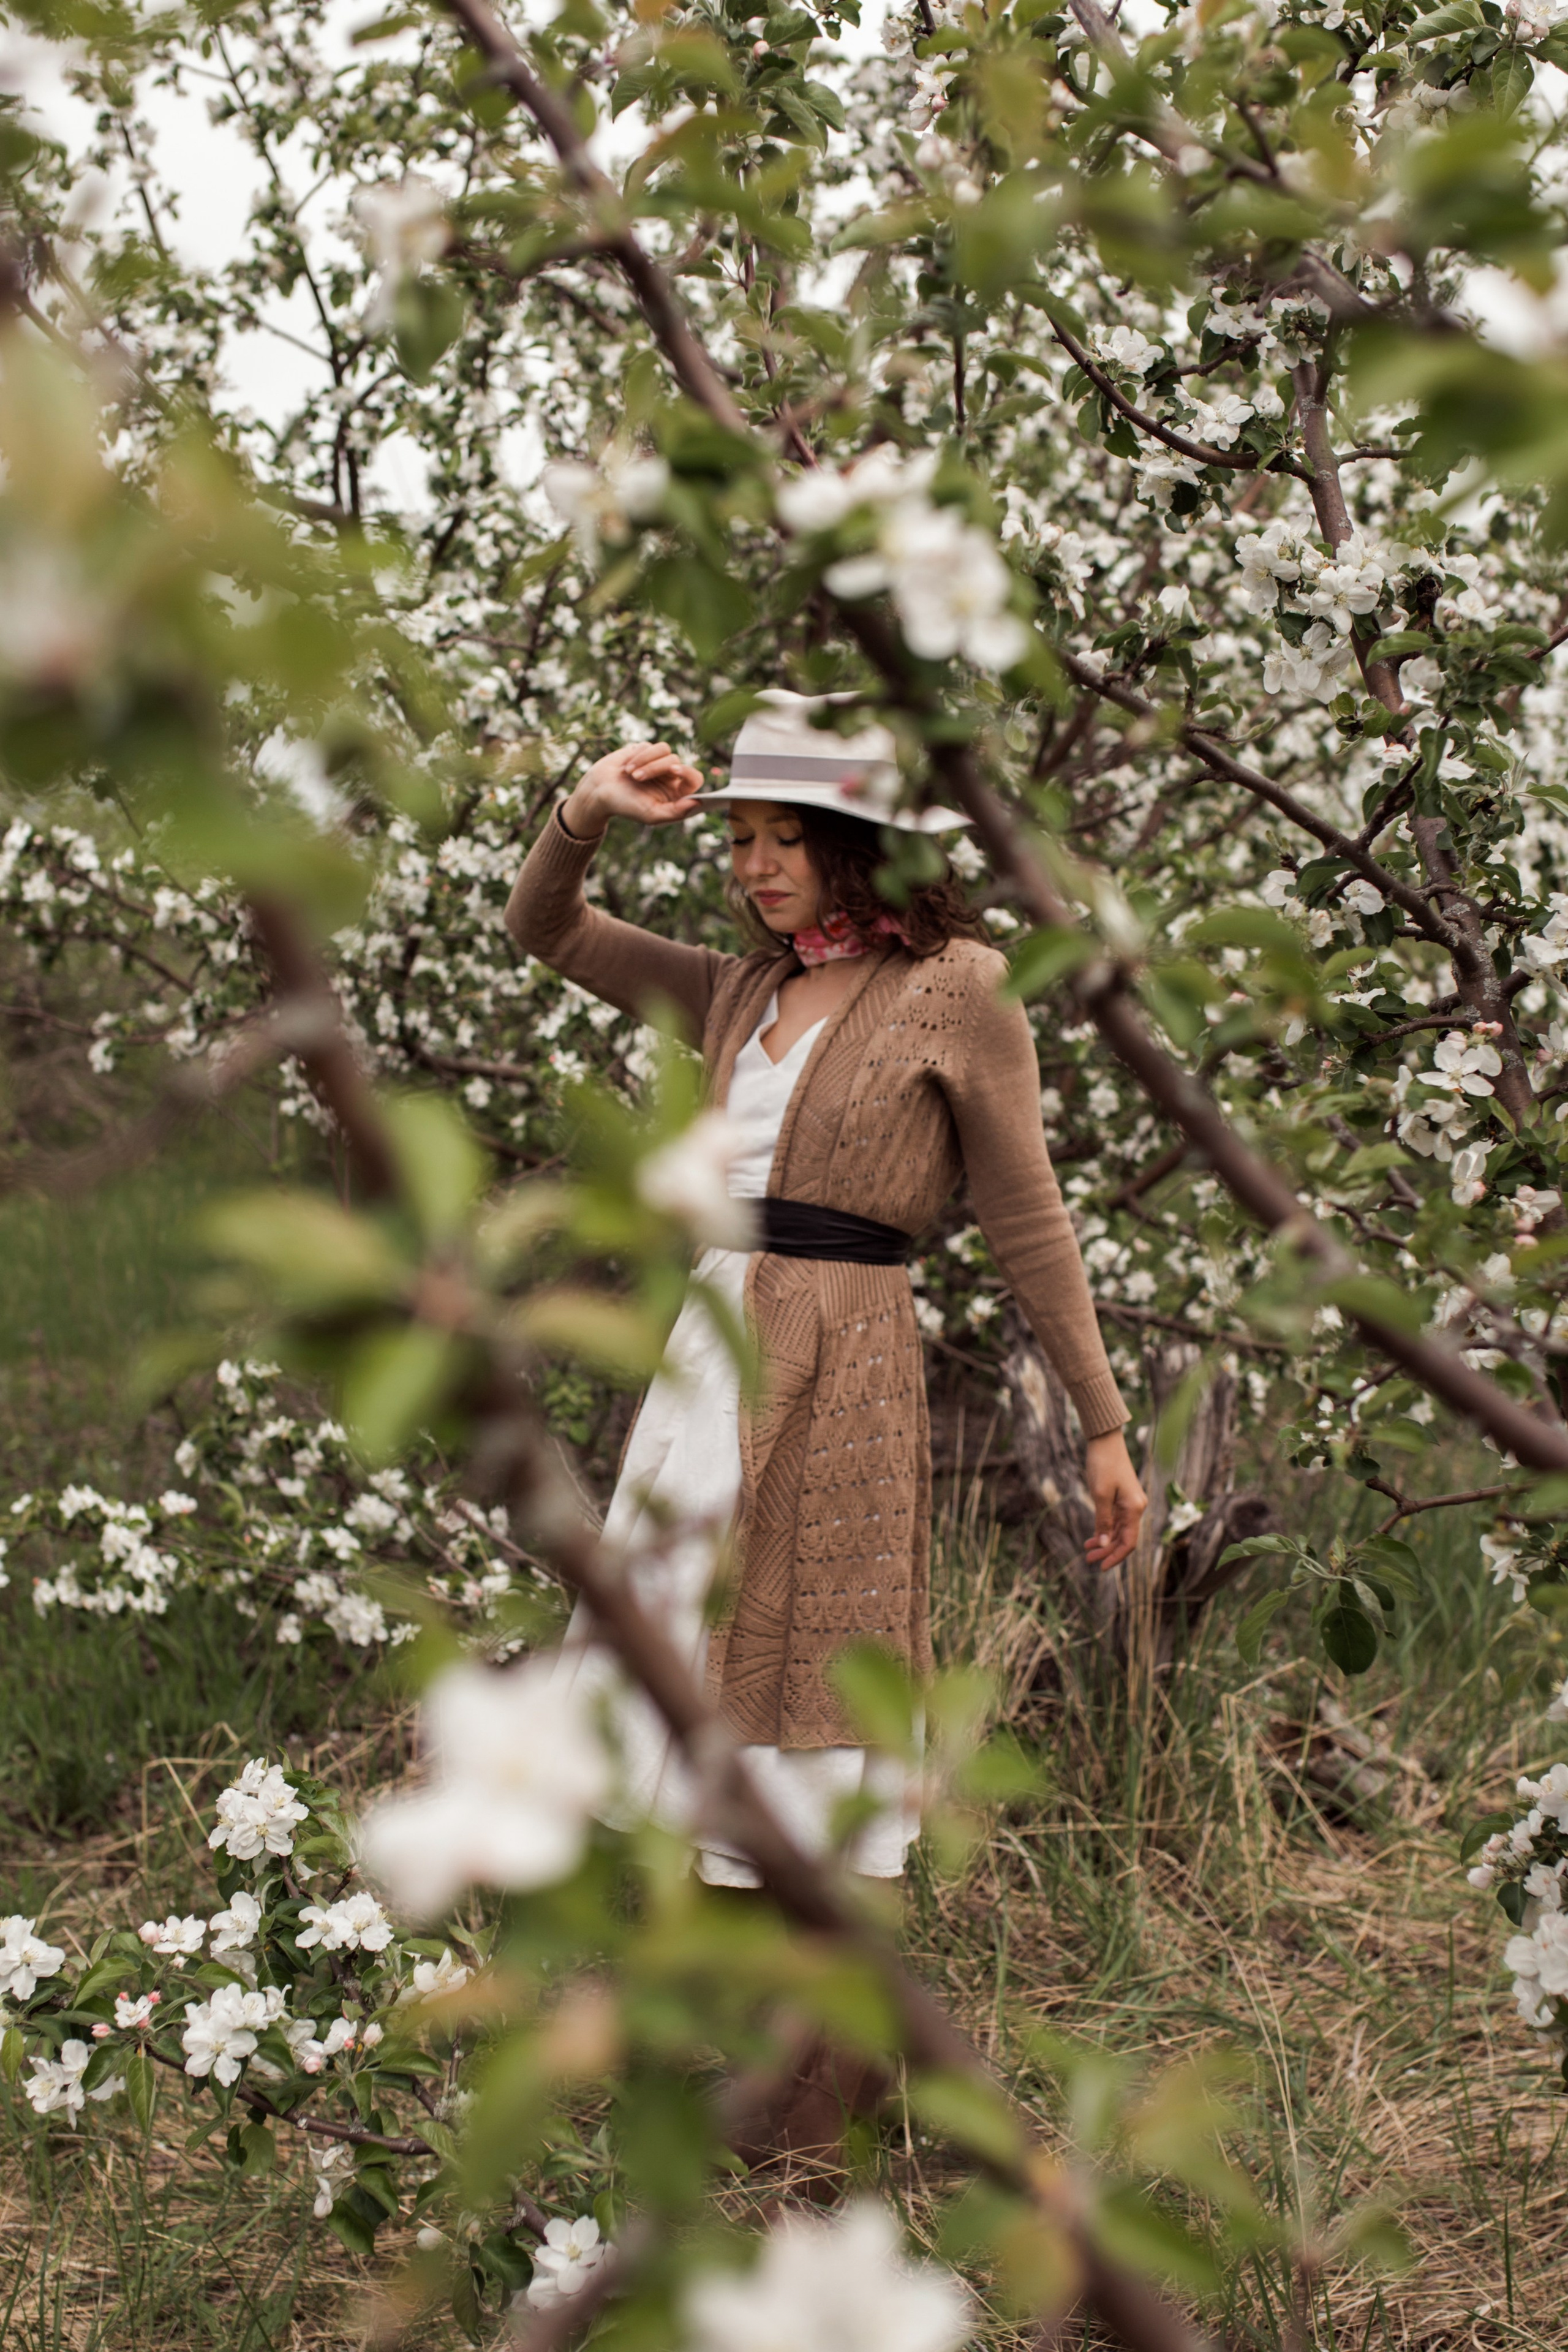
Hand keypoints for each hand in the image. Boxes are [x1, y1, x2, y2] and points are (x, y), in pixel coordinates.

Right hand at [562, 741, 703, 837]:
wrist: (599, 791)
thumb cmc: (626, 806)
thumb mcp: (651, 815)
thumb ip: (676, 812)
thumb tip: (697, 803)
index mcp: (676, 794)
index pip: (695, 779)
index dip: (689, 773)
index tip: (675, 771)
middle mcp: (671, 776)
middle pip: (676, 762)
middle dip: (656, 768)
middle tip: (637, 778)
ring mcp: (659, 761)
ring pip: (665, 751)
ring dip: (646, 762)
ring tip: (630, 774)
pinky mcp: (647, 750)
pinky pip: (650, 746)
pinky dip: (638, 756)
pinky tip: (626, 768)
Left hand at [1083, 1431, 1146, 1573]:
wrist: (1105, 1440)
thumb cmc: (1103, 1464)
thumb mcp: (1100, 1494)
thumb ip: (1103, 1521)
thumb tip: (1104, 1544)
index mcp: (1135, 1508)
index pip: (1129, 1543)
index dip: (1116, 1557)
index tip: (1100, 1567)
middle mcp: (1136, 1507)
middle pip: (1124, 1538)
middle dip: (1107, 1551)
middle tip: (1088, 1558)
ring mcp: (1130, 1503)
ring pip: (1120, 1530)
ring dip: (1105, 1541)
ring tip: (1087, 1549)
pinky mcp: (1123, 1497)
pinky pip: (1116, 1520)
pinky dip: (1106, 1529)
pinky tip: (1093, 1536)